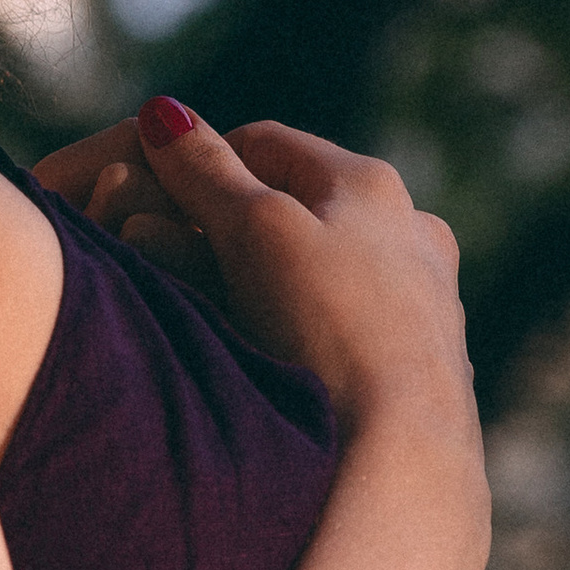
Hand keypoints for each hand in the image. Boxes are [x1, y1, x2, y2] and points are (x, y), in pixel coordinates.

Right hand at [41, 99, 479, 483]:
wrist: (405, 456)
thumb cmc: (329, 326)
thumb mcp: (256, 232)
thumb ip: (207, 172)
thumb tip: (163, 113)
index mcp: (373, 184)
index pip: (265, 144)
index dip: (198, 165)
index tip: (147, 198)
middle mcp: (411, 233)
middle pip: (293, 210)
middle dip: (223, 231)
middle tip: (164, 264)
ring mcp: (422, 304)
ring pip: (318, 273)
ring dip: (259, 285)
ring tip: (210, 321)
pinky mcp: (420, 370)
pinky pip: (341, 330)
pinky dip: (296, 334)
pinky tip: (268, 368)